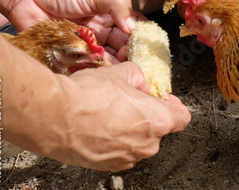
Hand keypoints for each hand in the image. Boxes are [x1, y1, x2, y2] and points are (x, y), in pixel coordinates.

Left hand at [5, 0, 146, 58]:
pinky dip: (92, 71)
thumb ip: (117, 5)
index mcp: (109, 17)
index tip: (146, 46)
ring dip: (113, 66)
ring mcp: (84, 46)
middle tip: (132, 61)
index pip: (131, 30)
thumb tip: (133, 27)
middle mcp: (99, 33)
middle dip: (129, 55)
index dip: (140, 38)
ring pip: (104, 60)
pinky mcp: (68, 56)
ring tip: (119, 70)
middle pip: (120, 49)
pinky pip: (83, 67)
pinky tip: (100, 74)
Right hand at [41, 62, 190, 170]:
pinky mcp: (108, 166)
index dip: (174, 106)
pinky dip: (114, 141)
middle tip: (129, 101)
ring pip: (138, 141)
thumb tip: (140, 84)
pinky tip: (99, 126)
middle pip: (158, 129)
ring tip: (109, 112)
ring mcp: (128, 158)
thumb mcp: (122, 72)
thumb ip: (139, 77)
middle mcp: (148, 144)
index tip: (165, 99)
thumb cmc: (89, 95)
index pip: (183, 118)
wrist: (55, 116)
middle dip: (147, 115)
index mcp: (158, 120)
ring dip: (130, 129)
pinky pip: (120, 151)